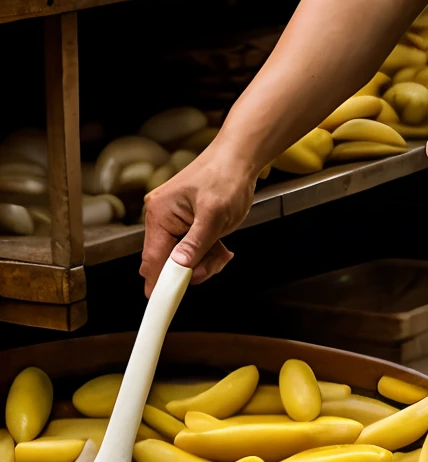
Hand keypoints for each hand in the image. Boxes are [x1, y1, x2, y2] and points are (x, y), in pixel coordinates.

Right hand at [139, 141, 257, 296]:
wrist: (241, 157)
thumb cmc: (226, 175)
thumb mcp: (214, 214)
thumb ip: (196, 243)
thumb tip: (179, 268)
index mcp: (159, 214)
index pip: (153, 261)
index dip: (162, 284)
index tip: (168, 305)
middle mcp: (160, 218)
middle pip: (167, 264)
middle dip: (193, 269)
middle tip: (216, 259)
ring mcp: (173, 222)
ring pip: (182, 261)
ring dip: (205, 261)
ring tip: (222, 249)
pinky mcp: (185, 224)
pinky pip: (190, 251)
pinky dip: (207, 254)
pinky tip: (220, 245)